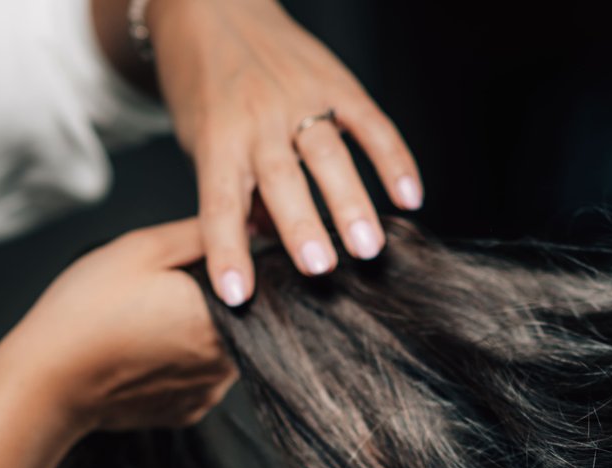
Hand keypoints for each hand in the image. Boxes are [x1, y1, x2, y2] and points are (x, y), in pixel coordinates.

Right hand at [0, 217, 235, 435]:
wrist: (48, 381)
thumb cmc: (88, 309)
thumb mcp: (143, 248)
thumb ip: (201, 234)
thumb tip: (242, 228)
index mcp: (224, 316)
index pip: (256, 285)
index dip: (226, 269)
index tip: (192, 266)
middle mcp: (228, 361)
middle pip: (240, 318)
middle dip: (209, 301)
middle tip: (159, 293)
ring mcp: (210, 391)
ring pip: (220, 349)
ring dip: (196, 333)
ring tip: (148, 322)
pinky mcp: (189, 411)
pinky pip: (198, 377)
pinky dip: (179, 363)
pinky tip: (145, 351)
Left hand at [142, 0, 422, 304]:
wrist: (210, 6)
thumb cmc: (202, 86)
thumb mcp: (201, 139)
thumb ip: (235, 189)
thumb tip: (268, 241)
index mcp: (217, 137)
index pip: (219, 202)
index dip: (228, 250)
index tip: (237, 295)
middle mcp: (258, 117)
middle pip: (282, 178)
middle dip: (301, 225)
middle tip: (322, 269)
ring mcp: (300, 96)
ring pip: (329, 154)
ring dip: (351, 203)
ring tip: (370, 247)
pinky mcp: (336, 82)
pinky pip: (370, 124)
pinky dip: (393, 160)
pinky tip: (411, 198)